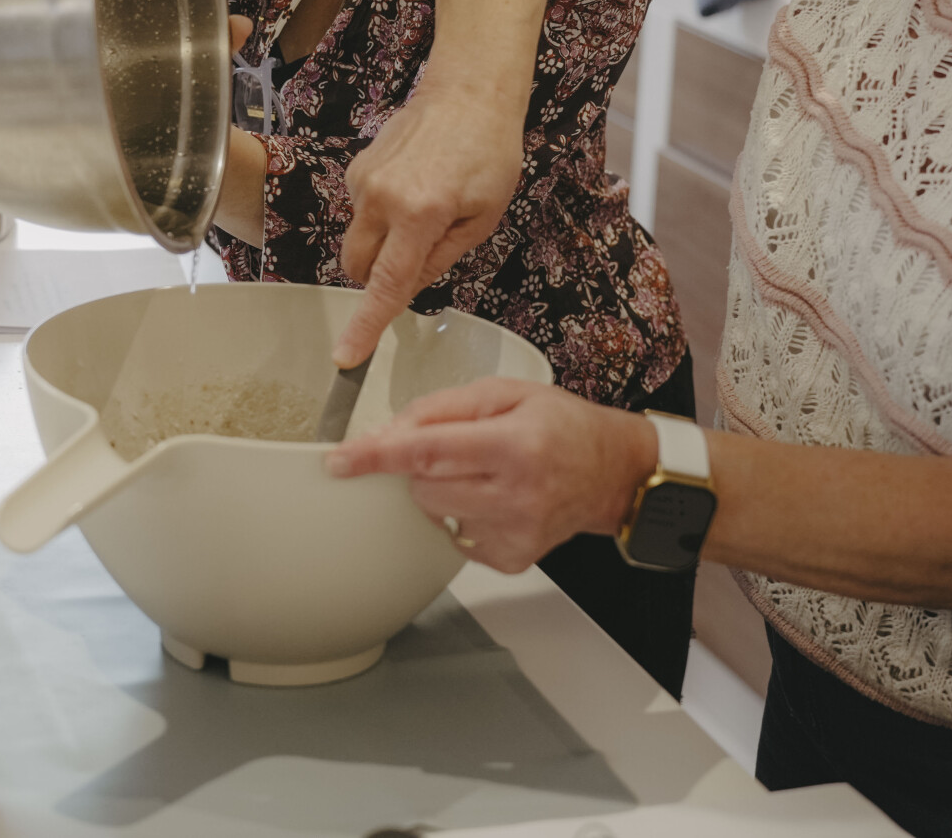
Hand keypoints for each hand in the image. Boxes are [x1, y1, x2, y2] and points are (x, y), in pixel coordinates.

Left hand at [325, 378, 656, 573]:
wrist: (612, 474)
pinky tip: (495, 499)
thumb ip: (441, 408)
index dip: (376, 456)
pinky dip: (462, 515)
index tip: (339, 460)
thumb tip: (387, 432)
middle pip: (423, 486)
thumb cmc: (563, 426)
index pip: (427, 451)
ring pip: (434, 513)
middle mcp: (516, 494)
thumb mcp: (505, 393)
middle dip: (421, 465)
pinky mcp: (512, 559)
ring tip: (481, 472)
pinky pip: (456, 537)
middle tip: (456, 448)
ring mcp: (515, 533)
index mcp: (515, 444)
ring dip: (440, 490)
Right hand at [333, 81, 525, 364]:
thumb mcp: (484, 217)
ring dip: (382, 243)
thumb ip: (442, 258)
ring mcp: (363, 181)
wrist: (469, 93)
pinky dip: (381, 215)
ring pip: (358, 240)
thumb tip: (410, 285)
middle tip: (416, 260)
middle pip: (358, 267)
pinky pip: (361, 211)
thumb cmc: (489, 152)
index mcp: (420, 215)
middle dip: (377, 278)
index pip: (385, 284)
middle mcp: (381, 199)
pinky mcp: (356, 168)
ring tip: (425, 209)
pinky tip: (413, 187)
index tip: (346, 356)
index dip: (366, 326)